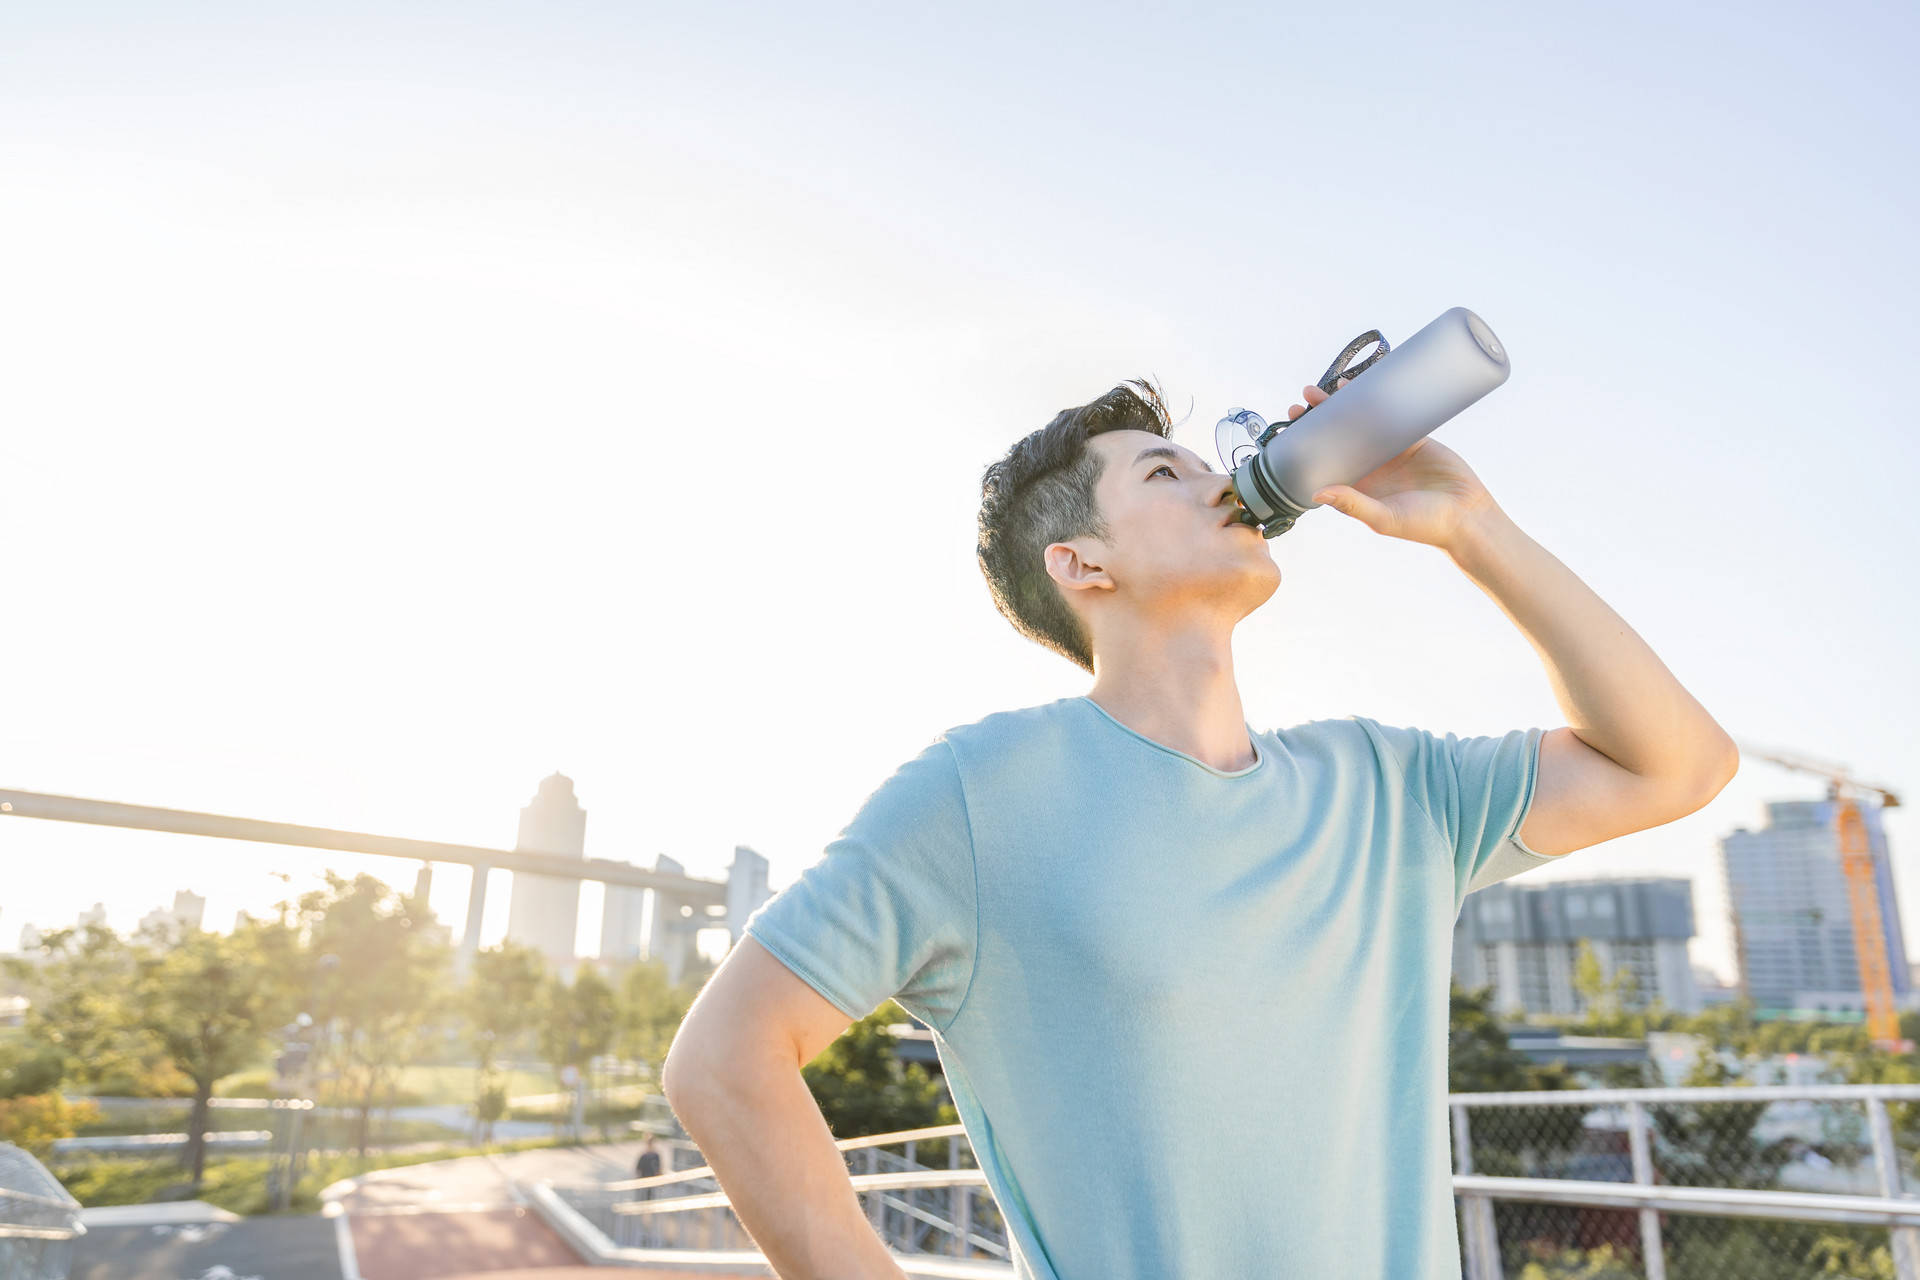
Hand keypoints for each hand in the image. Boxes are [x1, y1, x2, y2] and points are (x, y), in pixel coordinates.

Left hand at [1288, 379, 1500, 551]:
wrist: (1468, 515)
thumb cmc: (1425, 525)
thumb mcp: (1383, 518)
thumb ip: (1352, 505)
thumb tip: (1317, 493)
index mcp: (1357, 486)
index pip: (1324, 461)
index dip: (1306, 445)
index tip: (1290, 428)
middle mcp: (1370, 466)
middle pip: (1338, 436)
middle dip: (1321, 417)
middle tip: (1304, 399)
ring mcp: (1390, 449)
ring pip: (1363, 420)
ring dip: (1346, 403)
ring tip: (1329, 386)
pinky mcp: (1413, 436)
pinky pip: (1392, 412)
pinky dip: (1380, 398)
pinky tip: (1367, 383)